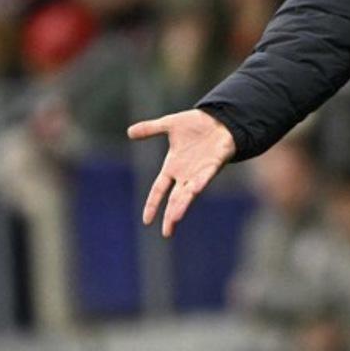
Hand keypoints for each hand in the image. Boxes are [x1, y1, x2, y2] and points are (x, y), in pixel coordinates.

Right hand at [127, 108, 236, 237]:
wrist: (220, 118)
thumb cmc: (196, 124)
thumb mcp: (169, 124)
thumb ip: (150, 129)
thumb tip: (129, 132)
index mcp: (173, 166)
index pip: (159, 189)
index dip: (152, 204)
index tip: (146, 221)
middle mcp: (186, 173)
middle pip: (175, 199)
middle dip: (170, 215)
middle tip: (166, 232)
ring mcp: (200, 171)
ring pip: (189, 193)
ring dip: (182, 204)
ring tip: (176, 218)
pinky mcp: (214, 165)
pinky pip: (206, 177)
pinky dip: (200, 183)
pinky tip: (195, 189)